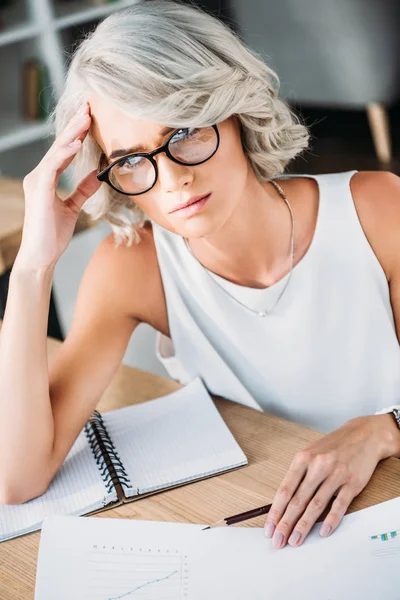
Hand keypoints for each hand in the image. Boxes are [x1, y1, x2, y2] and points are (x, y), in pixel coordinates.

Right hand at [16, 102, 101, 270]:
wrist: (41, 256)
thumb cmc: (52, 234)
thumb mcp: (73, 207)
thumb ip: (82, 190)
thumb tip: (97, 176)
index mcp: (47, 179)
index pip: (64, 151)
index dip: (77, 134)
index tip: (90, 118)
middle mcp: (40, 176)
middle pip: (60, 146)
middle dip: (75, 126)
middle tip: (89, 107)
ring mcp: (38, 182)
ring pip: (56, 152)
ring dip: (72, 134)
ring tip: (85, 118)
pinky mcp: (40, 191)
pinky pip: (53, 168)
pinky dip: (64, 154)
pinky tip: (76, 144)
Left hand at [264, 414, 397, 548]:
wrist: (363, 435)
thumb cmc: (332, 447)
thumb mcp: (310, 453)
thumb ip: (298, 476)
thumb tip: (283, 503)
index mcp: (303, 459)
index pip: (285, 490)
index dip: (276, 511)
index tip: (269, 527)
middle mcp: (318, 466)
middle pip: (298, 500)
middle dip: (286, 523)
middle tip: (278, 540)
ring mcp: (336, 474)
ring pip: (316, 505)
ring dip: (304, 525)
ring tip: (295, 540)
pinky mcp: (352, 483)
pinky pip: (340, 504)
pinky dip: (331, 520)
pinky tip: (324, 532)